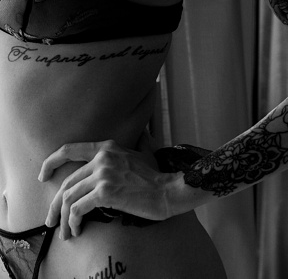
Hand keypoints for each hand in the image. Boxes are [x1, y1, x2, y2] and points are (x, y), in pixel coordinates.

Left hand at [38, 135, 176, 239]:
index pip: (70, 149)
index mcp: (107, 146)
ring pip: (69, 197)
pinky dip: (73, 221)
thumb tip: (143, 133)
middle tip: (52, 220)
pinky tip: (76, 229)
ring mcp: (103, 174)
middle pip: (67, 181)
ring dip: (62, 218)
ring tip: (64, 232)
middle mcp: (102, 157)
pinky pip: (78, 208)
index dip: (51, 162)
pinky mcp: (105, 192)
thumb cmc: (156, 176)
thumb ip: (139, 141)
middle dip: (55, 204)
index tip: (43, 176)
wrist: (167, 191)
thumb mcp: (145, 152)